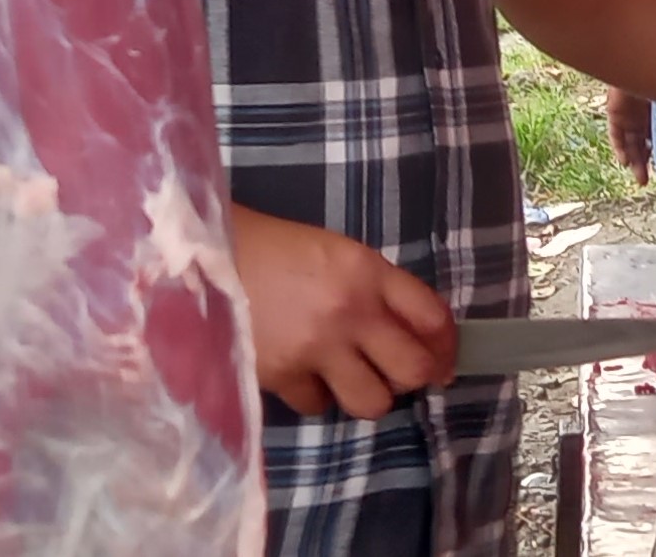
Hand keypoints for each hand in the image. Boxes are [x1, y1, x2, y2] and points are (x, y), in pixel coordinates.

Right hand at [230, 205, 456, 419]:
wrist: (208, 257)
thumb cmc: (280, 249)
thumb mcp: (342, 254)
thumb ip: (379, 289)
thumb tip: (414, 333)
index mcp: (370, 272)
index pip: (433, 317)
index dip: (447, 345)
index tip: (445, 358)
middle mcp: (350, 312)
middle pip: (413, 369)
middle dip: (417, 378)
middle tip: (403, 375)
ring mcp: (315, 348)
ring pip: (372, 402)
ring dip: (370, 395)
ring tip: (355, 379)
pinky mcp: (279, 376)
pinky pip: (319, 406)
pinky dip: (319, 396)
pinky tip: (308, 375)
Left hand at [606, 86, 653, 184]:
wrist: (642, 57)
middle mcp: (643, 110)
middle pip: (643, 140)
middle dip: (647, 161)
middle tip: (649, 179)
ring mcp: (628, 111)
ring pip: (630, 142)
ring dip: (635, 161)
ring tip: (641, 178)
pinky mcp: (615, 111)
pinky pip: (616, 134)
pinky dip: (620, 149)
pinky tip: (625, 162)